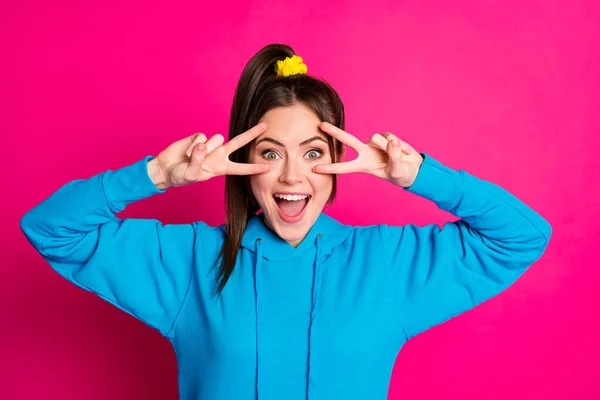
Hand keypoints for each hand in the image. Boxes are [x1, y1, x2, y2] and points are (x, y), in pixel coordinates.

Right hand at [148, 123, 270, 188]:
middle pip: (239, 142)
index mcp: (220, 168)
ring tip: (191, 158)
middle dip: (252, 134)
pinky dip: (192, 145)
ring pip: (217, 139)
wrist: (165, 169)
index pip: (241, 168)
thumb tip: (203, 145)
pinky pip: (201, 137)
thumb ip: (198, 161)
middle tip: (265, 126)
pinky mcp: (198, 137)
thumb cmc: (180, 176)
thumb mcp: (191, 175)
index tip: (268, 167)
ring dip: (206, 148)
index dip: (254, 168)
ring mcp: (209, 145)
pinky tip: (185, 152)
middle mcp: (218, 155)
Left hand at [313, 122, 423, 187]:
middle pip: (348, 140)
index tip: (315, 169)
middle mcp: (366, 153)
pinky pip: (390, 137)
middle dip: (335, 132)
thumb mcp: (397, 171)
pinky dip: (400, 145)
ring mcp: (375, 144)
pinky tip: (405, 152)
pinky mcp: (385, 138)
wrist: (414, 169)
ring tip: (401, 157)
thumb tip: (391, 141)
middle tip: (321, 125)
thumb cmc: (402, 175)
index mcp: (364, 165)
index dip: (331, 167)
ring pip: (377, 138)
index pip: (344, 167)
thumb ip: (394, 156)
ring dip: (390, 148)